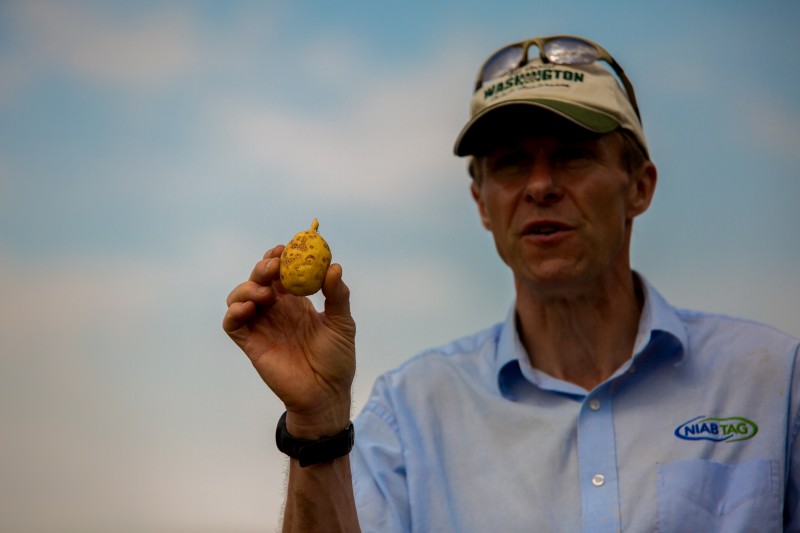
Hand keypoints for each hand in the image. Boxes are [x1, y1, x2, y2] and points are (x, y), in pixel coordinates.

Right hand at [223, 245, 355, 436]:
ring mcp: (261, 326)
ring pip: (240, 296)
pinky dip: (234, 311)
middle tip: (274, 266)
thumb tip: (333, 267)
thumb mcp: (342, 323)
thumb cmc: (336, 359)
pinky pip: (232, 323)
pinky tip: (249, 307)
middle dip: (263, 267)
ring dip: (247, 287)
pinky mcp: (250, 344)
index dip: (279, 258)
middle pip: (259, 279)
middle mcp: (276, 310)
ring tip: (266, 292)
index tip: (285, 249)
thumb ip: (337, 295)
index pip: (281, 272)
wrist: (326, 394)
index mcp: (297, 302)